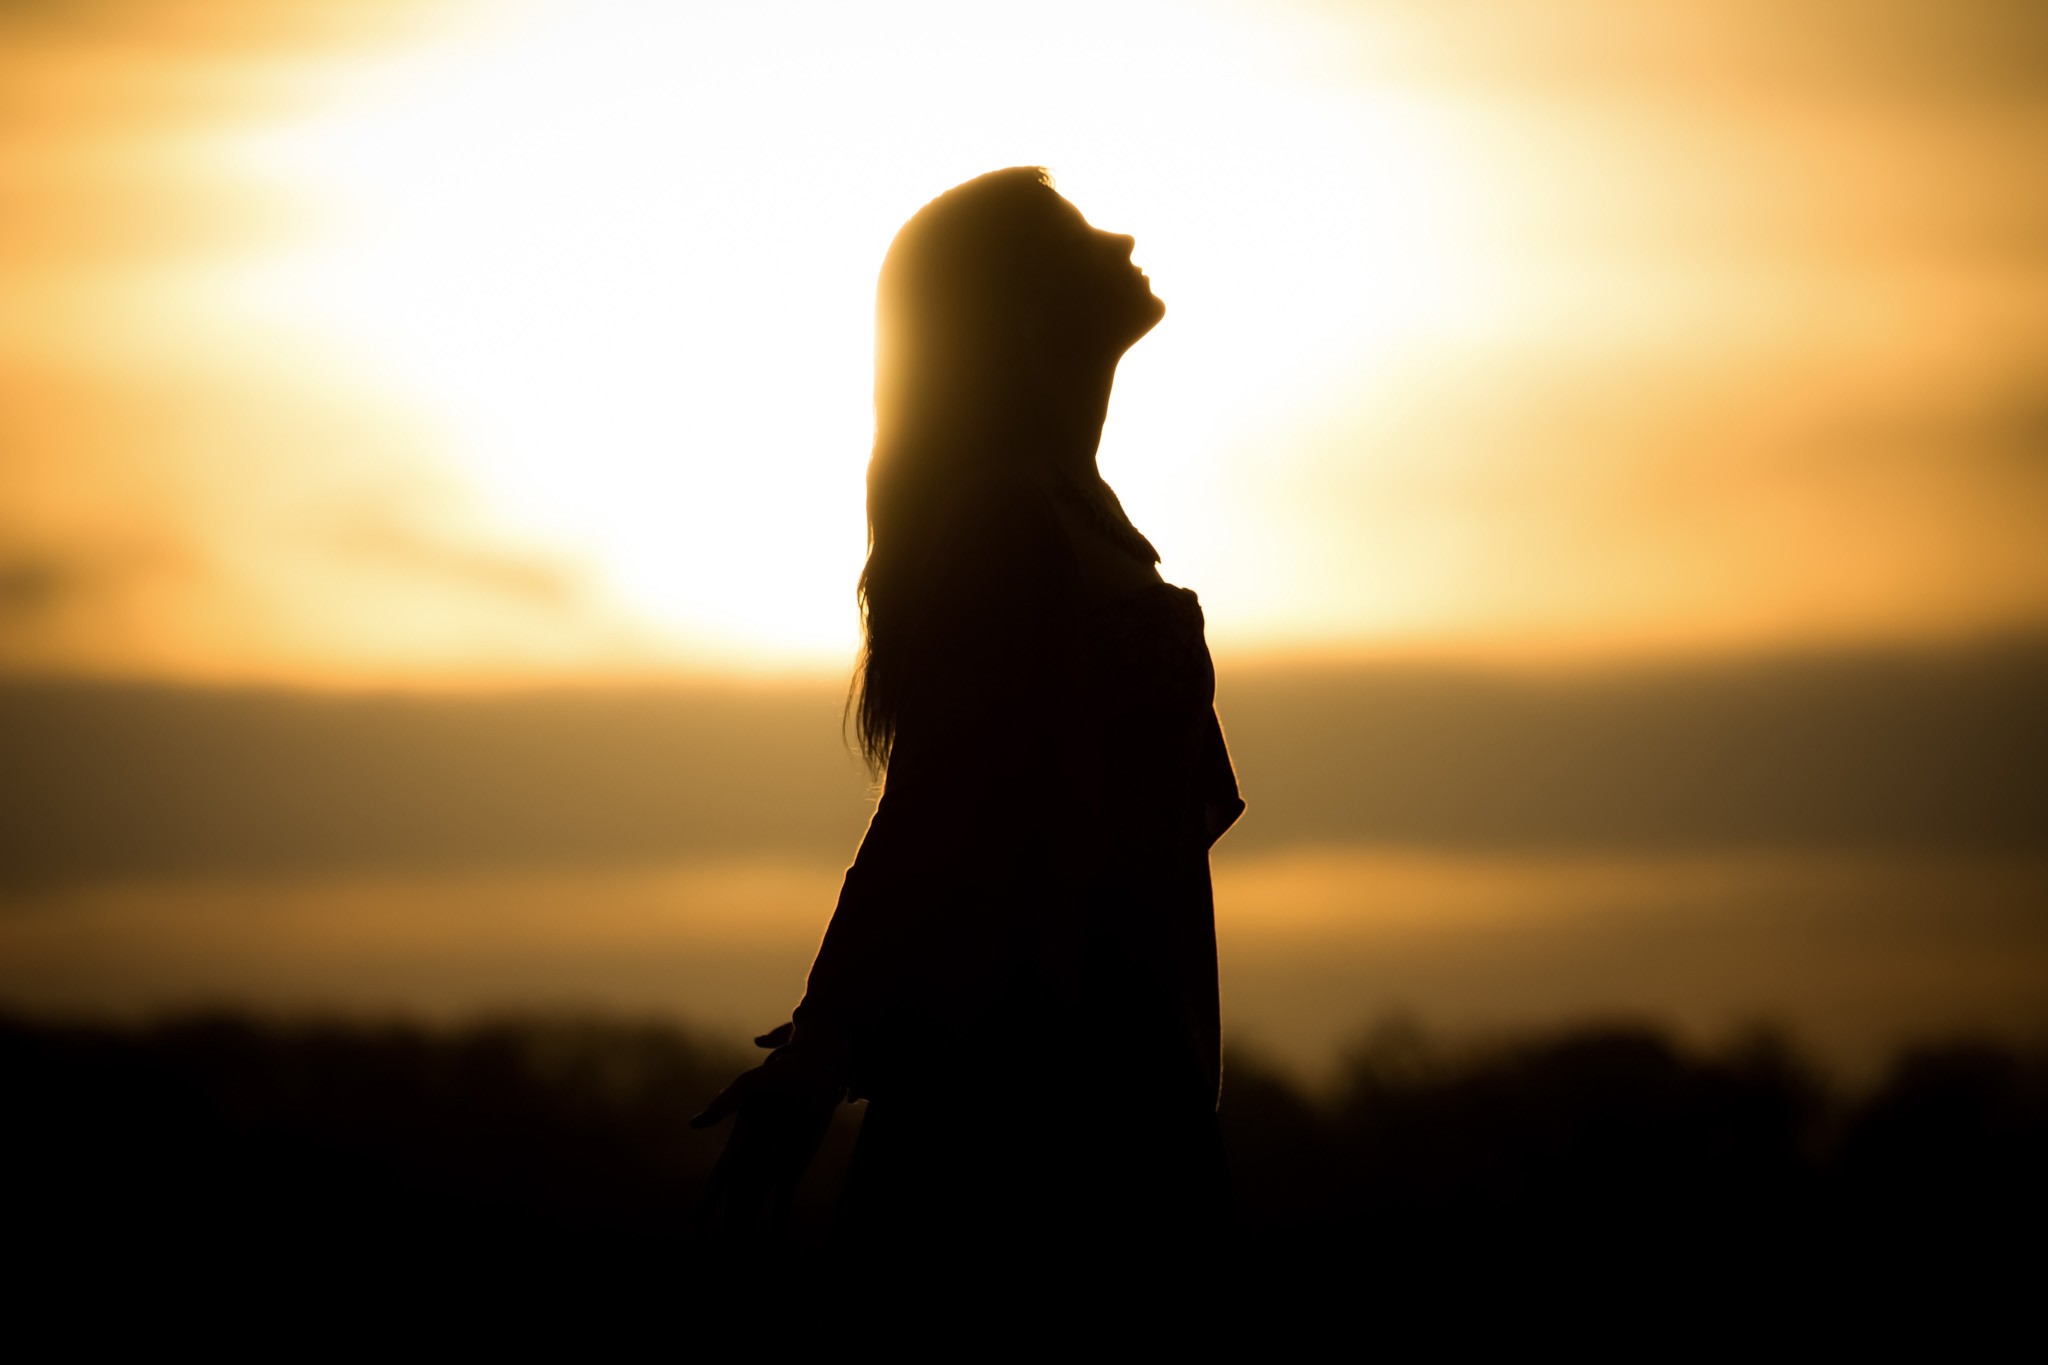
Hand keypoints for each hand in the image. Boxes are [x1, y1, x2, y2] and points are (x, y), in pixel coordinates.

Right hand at [692, 1025, 847, 1240]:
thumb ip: (723, 1104)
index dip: (709, 1204)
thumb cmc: (779, 1075)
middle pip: (737, 1200)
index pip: (720, 1181)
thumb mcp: (750, 1086)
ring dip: (747, 1227)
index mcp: (739, 1145)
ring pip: (755, 1204)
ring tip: (741, 1250)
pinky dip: (779, 1220)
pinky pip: (783, 1200)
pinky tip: (774, 1239)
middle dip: (731, 1224)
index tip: (699, 1226)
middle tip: (725, 1249)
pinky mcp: (794, 1168)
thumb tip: (694, 1124)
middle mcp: (753, 1160)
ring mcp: (773, 1166)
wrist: (812, 1074)